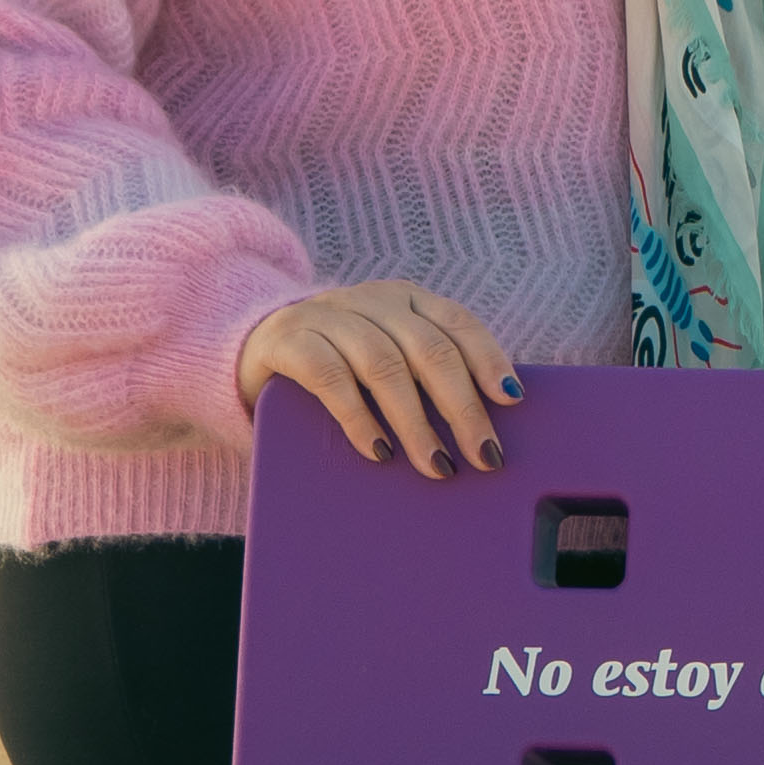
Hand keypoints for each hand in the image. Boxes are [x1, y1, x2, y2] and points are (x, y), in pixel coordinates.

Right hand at [233, 280, 520, 473]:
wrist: (252, 348)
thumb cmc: (338, 365)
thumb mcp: (384, 359)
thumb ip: (423, 377)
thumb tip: (480, 435)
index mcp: (405, 300)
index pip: (458, 323)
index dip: (488, 360)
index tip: (511, 401)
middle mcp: (371, 300)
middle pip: (428, 349)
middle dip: (461, 407)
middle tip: (483, 455)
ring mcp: (327, 315)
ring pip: (384, 364)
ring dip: (415, 421)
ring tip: (436, 464)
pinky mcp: (287, 340)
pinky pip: (329, 376)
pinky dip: (359, 417)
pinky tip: (378, 450)